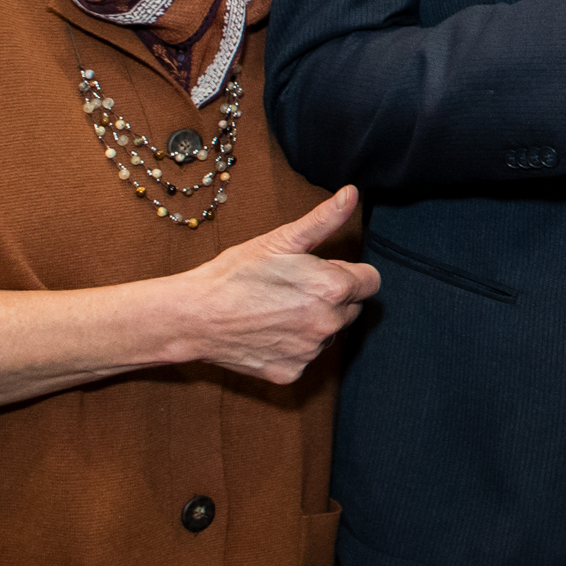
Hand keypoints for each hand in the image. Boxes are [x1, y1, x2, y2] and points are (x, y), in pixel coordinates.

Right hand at [176, 187, 382, 383]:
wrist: (194, 316)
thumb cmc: (235, 274)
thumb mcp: (281, 240)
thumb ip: (324, 220)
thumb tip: (352, 193)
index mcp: (334, 288)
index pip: (371, 281)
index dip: (346, 273)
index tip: (320, 270)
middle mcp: (329, 324)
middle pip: (352, 308)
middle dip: (332, 297)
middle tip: (293, 288)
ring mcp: (310, 352)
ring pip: (329, 333)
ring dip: (314, 321)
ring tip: (276, 308)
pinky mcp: (292, 373)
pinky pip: (305, 356)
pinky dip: (292, 346)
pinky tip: (267, 331)